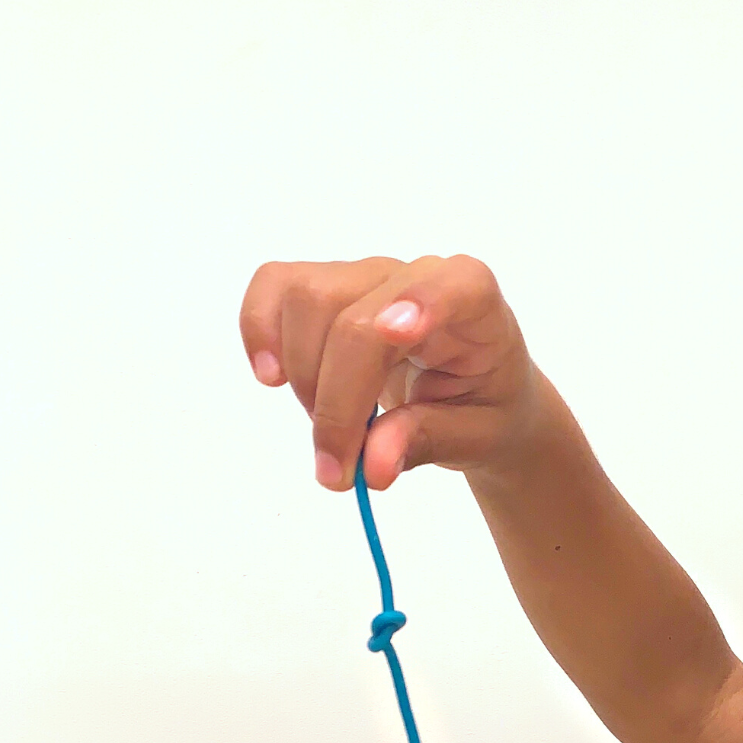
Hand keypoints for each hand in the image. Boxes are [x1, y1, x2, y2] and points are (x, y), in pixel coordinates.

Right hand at [239, 255, 536, 494]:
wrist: (473, 396)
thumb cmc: (482, 407)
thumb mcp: (474, 438)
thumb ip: (426, 443)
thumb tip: (371, 465)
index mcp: (474, 302)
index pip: (449, 287)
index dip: (419, 303)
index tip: (396, 336)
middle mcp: (416, 274)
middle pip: (351, 316)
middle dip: (335, 401)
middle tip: (340, 467)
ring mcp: (365, 275)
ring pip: (305, 300)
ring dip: (302, 380)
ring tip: (328, 427)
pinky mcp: (325, 287)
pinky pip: (275, 287)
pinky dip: (260, 330)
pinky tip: (272, 376)